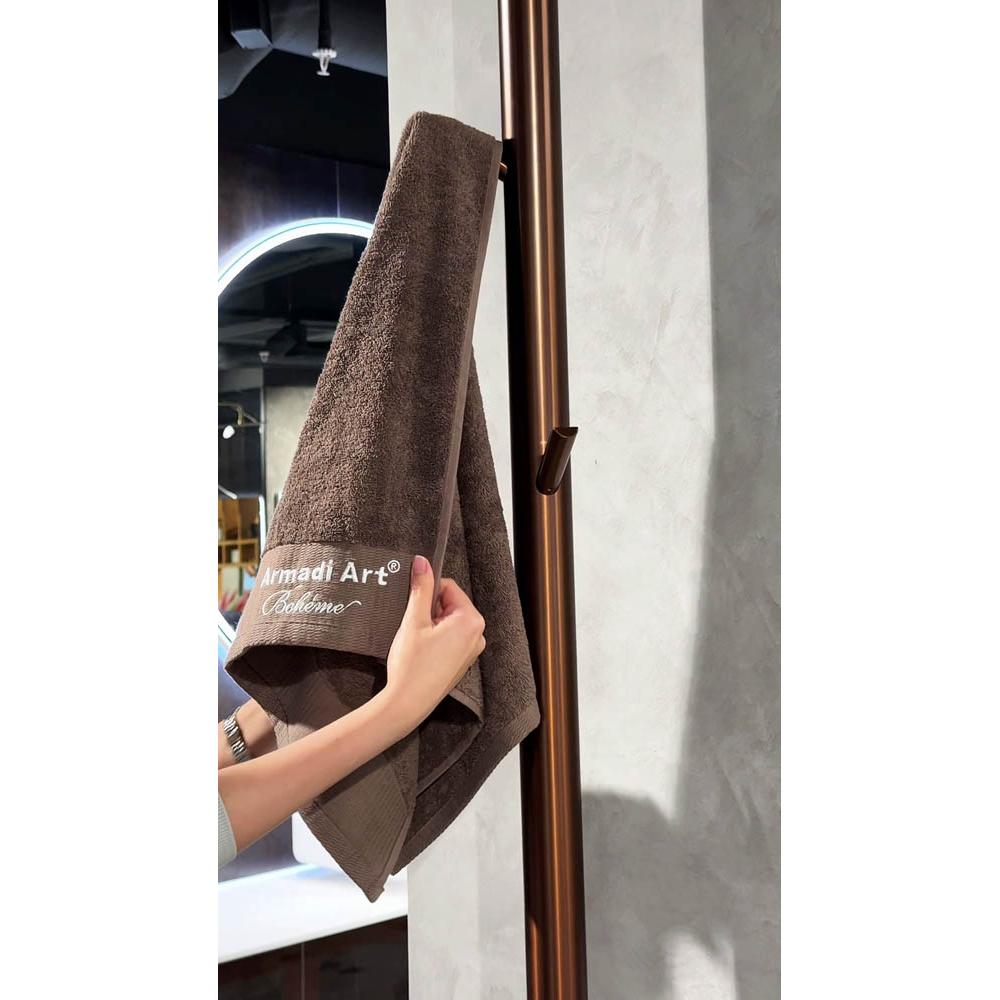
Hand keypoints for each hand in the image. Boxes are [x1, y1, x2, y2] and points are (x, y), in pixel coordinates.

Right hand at [384, 555, 485, 730]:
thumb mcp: (413, 620)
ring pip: (448, 621)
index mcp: (471, 620)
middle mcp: (478, 634)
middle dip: (429, 610)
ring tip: (417, 641)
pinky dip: (435, 638)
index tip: (413, 606)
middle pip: (450, 604)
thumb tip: (422, 562)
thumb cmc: (412, 665)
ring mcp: (472, 650)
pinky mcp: (463, 661)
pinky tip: (422, 651)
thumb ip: (420, 588)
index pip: (448, 588)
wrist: (407, 704)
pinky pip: (450, 637)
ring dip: (431, 624)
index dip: (427, 593)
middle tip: (414, 627)